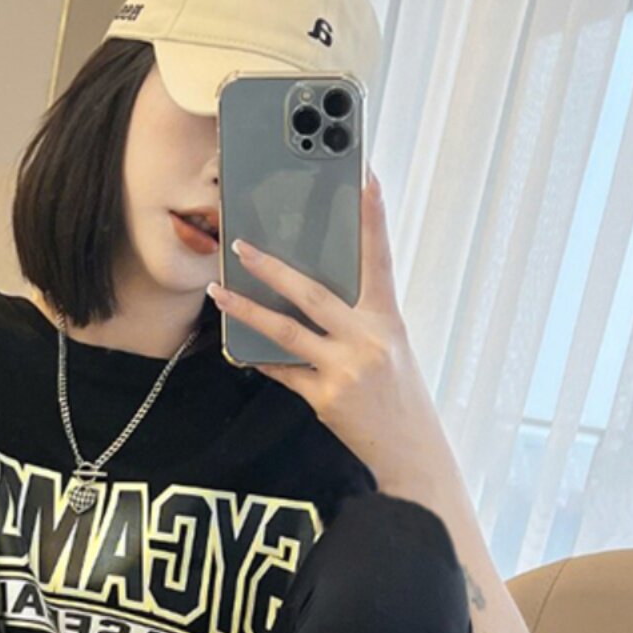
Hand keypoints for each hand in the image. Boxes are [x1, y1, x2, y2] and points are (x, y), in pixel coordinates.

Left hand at [208, 169, 444, 482]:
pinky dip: (260, 358)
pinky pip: (283, 371)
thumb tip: (317, 297)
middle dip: (273, 267)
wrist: (412, 453)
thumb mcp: (392, 350)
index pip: (380, 260)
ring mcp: (344, 370)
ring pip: (285, 331)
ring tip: (219, 292)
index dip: (374, 218)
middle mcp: (367, 341)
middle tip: (242, 246)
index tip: (366, 179)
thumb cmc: (401, 398)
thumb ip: (360, 322)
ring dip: (247, 309)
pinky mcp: (325, 397)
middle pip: (312, 293)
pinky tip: (239, 347)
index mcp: (388, 322)